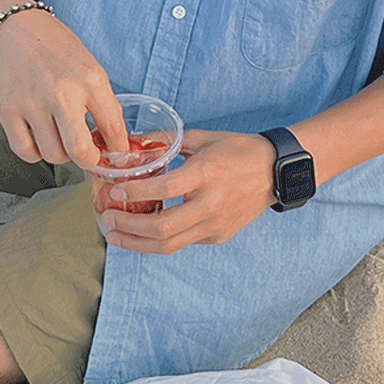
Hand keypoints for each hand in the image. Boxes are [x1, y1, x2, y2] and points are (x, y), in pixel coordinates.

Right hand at [0, 8, 127, 170]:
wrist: (17, 30)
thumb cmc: (57, 49)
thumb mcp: (91, 68)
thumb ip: (103, 102)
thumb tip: (113, 139)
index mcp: (91, 80)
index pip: (113, 127)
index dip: (118, 149)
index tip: (117, 156)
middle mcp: (62, 93)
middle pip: (80, 151)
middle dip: (89, 161)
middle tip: (89, 157)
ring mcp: (33, 103)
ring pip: (53, 155)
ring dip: (61, 154)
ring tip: (61, 138)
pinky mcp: (9, 111)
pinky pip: (25, 151)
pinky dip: (35, 153)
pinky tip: (40, 139)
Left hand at [99, 130, 277, 253]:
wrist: (276, 171)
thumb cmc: (240, 150)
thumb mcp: (204, 138)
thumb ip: (168, 142)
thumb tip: (136, 142)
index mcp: (206, 174)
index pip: (164, 189)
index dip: (135, 192)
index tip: (114, 192)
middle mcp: (210, 204)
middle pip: (162, 228)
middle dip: (128, 227)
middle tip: (107, 219)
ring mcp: (215, 224)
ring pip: (170, 245)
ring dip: (137, 243)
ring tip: (116, 235)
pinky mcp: (218, 235)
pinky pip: (184, 242)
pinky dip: (160, 239)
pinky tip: (144, 231)